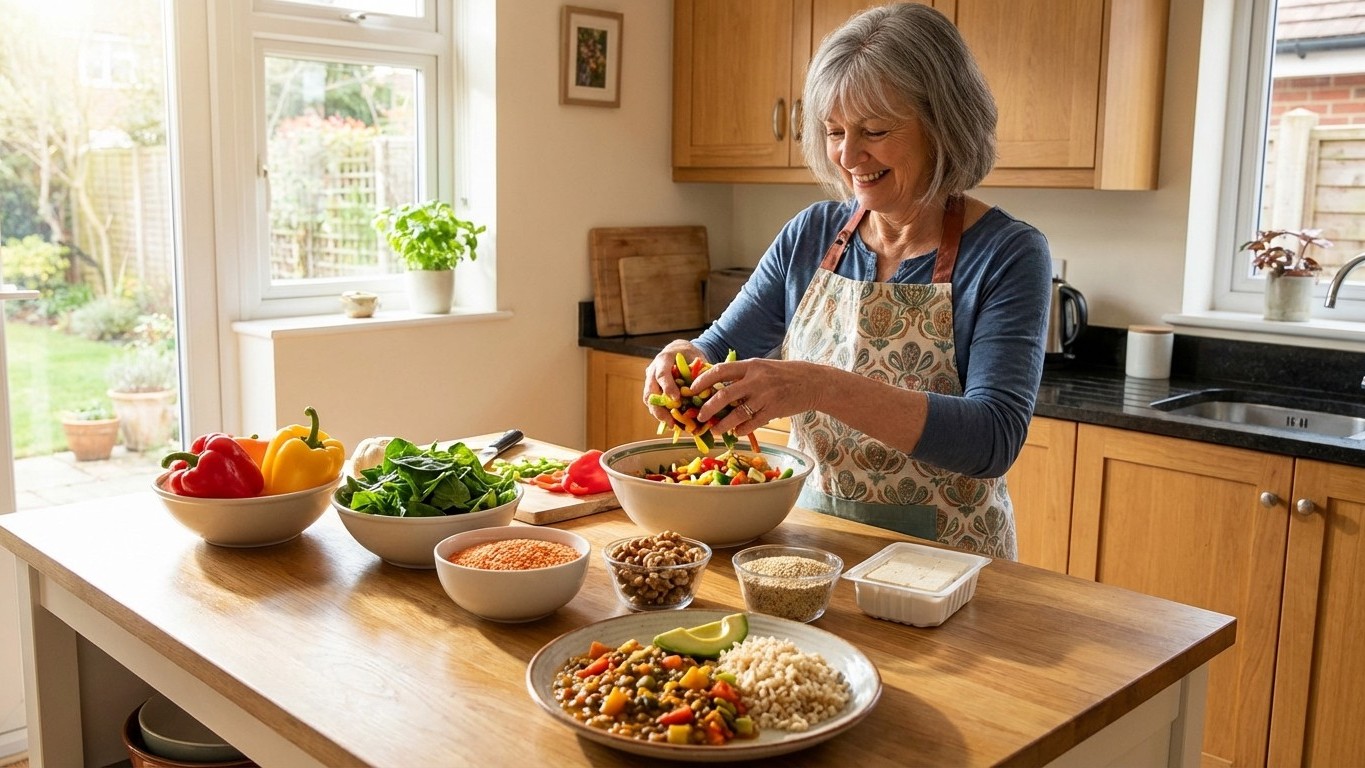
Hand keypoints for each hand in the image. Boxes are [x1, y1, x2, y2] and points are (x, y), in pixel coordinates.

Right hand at [643, 341, 706, 422]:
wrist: (679, 351)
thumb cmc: (689, 355)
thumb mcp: (696, 358)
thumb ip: (700, 372)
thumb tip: (709, 390)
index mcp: (664, 359)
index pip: (662, 374)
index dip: (668, 387)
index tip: (676, 400)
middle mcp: (653, 370)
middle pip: (650, 391)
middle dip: (660, 408)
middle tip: (672, 422)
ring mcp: (650, 381)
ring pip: (649, 400)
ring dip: (659, 414)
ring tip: (673, 426)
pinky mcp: (651, 390)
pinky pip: (653, 404)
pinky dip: (661, 414)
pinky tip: (673, 423)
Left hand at [691, 358, 815, 435]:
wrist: (812, 382)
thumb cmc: (784, 374)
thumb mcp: (762, 368)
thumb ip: (743, 375)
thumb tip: (717, 385)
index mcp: (751, 366)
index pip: (721, 371)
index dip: (703, 380)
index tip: (692, 389)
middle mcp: (756, 380)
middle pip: (724, 395)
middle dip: (708, 408)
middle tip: (700, 417)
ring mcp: (765, 396)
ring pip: (737, 414)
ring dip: (723, 424)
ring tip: (715, 430)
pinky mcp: (773, 411)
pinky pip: (752, 424)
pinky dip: (742, 429)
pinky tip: (737, 432)